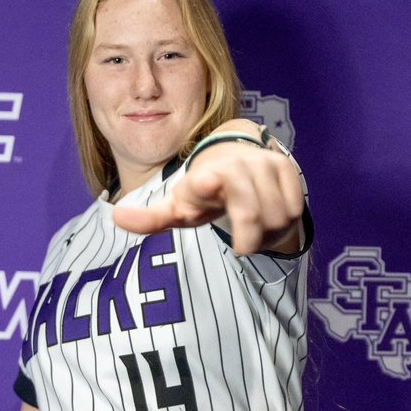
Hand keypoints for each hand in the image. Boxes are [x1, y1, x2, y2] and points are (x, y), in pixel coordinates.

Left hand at [113, 121, 303, 254]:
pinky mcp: (286, 165)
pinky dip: (284, 220)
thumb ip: (150, 219)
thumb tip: (115, 217)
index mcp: (205, 176)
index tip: (207, 181)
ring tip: (253, 227)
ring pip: (277, 213)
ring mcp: (263, 163)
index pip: (209, 178)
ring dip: (267, 230)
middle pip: (251, 211)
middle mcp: (235, 164)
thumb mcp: (178, 209)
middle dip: (249, 234)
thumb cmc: (203, 195)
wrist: (237, 163)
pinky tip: (270, 216)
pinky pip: (294, 206)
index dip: (208, 181)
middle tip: (241, 247)